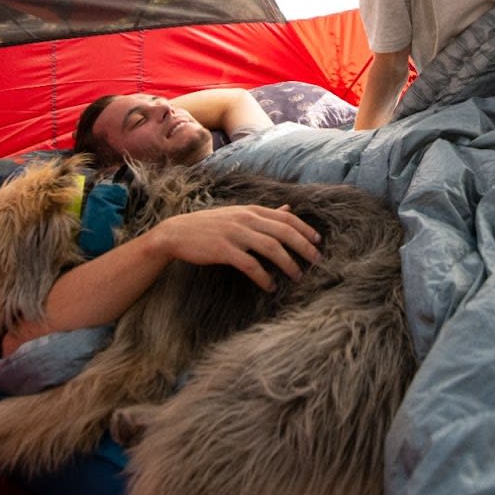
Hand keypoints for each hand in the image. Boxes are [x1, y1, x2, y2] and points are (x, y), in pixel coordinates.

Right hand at [154, 204, 321, 290]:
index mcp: (251, 210)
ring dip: (288, 263)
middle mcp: (246, 219)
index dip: (304, 229)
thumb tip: (288, 208)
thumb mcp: (238, 214)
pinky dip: (263, 276)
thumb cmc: (210, 225)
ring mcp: (235, 233)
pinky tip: (270, 286)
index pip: (286, 217)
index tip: (318, 241)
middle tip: (316, 260)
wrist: (176, 233)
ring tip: (298, 276)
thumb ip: (264, 213)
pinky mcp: (223, 250)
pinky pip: (250, 264)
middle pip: (283, 231)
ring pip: (271, 247)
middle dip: (303, 246)